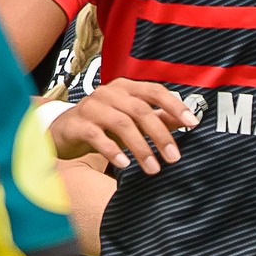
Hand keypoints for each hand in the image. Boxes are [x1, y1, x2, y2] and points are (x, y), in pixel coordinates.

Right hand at [48, 78, 199, 174]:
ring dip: (140, 147)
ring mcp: (91, 106)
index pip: (154, 91)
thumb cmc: (103, 124)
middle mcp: (109, 92)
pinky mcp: (77, 124)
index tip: (192, 124)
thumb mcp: (132, 120)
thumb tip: (188, 121)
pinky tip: (125, 165)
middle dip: (160, 135)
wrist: (63, 129)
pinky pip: (97, 136)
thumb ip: (158, 118)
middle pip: (140, 110)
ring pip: (121, 124)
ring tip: (153, 168)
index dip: (174, 106)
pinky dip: (113, 150)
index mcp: (126, 87)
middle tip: (173, 157)